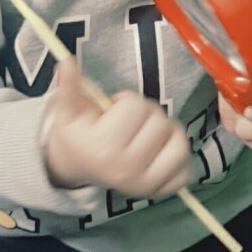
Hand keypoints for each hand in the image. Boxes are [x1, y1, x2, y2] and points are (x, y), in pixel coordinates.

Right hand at [44, 59, 191, 197]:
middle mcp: (126, 169)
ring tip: (147, 132)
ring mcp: (145, 183)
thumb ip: (69, 85)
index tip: (112, 109)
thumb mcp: (68, 111)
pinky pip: (185, 170)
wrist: (76, 166)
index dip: (125, 101)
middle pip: (158, 121)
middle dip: (146, 114)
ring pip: (178, 141)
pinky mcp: (159, 191)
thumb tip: (66, 60)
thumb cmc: (77, 134)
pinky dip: (178, 156)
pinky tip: (161, 150)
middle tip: (128, 122)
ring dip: (166, 131)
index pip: (135, 106)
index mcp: (104, 147)